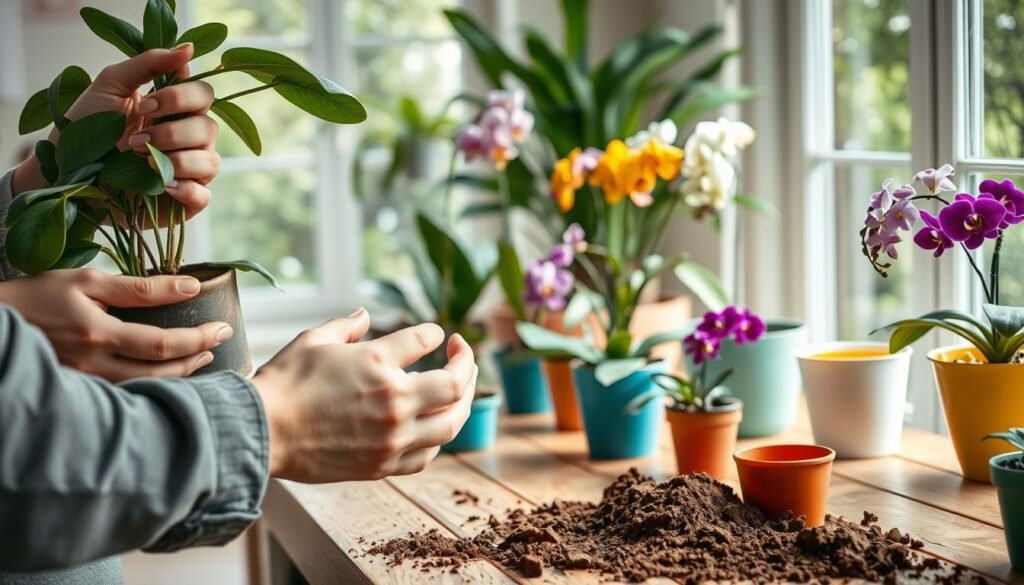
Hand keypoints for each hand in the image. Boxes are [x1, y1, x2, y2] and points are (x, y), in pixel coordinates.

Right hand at [0, 268, 231, 380]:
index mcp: (98, 335)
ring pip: (146, 386)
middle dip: (196, 358)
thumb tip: (190, 286)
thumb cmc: (39, 295)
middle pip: (160, 372)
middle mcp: (94, 365)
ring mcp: (86, 383)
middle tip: (219, 342)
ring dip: (179, 374)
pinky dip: (154, 382)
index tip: (222, 328)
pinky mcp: (81, 389)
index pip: (163, 344)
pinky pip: (127, 391)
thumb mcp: (87, 281)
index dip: (198, 338)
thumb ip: (141, 287)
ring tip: (200, 357)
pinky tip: (167, 370)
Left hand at [13, 43, 218, 219]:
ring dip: (177, 159)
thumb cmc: (85, 129)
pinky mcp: (183, 201)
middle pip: (210, 127)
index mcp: (174, 110)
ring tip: (141, 161)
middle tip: (134, 140)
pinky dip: (185, 188)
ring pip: (211, 161)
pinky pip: (203, 194)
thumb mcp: (110, 85)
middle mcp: (187, 139)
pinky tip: (161, 184)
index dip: (180, 98)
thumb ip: (148, 64)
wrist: (64, 173)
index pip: (204, 95)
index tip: (144, 105)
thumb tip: (189, 49)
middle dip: (172, 132)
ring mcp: (187, 171)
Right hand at [253, 309, 477, 482]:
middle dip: (468, 366)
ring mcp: (391, 437)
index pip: (425, 339)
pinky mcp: (382, 465)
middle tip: (464, 356)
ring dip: (463, 403)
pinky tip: (435, 427)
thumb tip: (365, 315)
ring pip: (451, 423)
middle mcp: (394, 401)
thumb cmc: (284, 383)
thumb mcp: (314, 339)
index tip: (436, 335)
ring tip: (462, 391)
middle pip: (456, 385)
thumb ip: (347, 326)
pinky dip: (438, 438)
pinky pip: (426, 455)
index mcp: (377, 362)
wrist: (261, 433)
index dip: (434, 334)